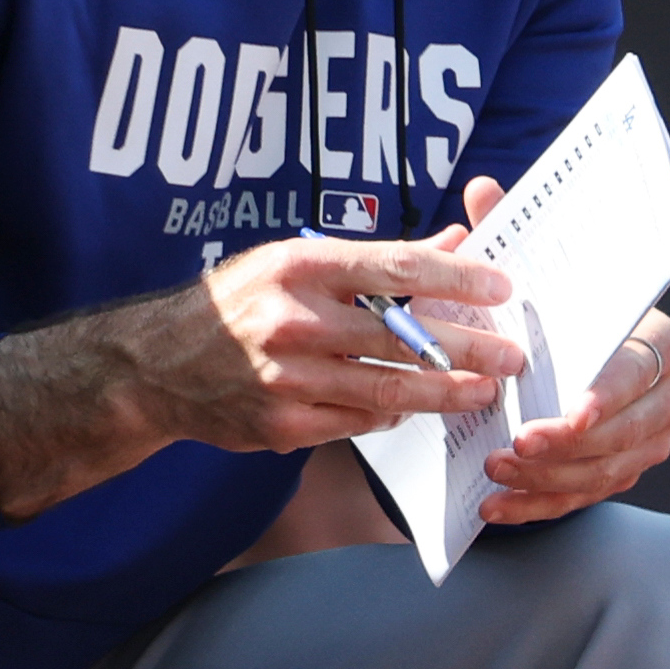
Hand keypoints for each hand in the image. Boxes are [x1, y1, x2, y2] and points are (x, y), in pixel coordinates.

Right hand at [0, 234, 523, 520]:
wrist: (157, 364)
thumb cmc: (239, 300)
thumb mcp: (296, 261)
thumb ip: (377, 260)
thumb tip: (455, 241)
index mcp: (299, 266)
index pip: (394, 268)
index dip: (456, 278)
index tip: (502, 286)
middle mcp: (294, 321)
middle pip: (402, 338)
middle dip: (467, 348)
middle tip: (512, 355)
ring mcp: (288, 379)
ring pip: (387, 390)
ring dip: (444, 393)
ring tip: (483, 391)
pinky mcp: (284, 426)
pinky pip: (357, 424)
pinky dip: (392, 416)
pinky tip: (417, 409)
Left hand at [454, 172, 669, 525]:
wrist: (580, 354)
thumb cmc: (562, 312)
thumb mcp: (537, 273)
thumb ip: (513, 234)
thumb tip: (484, 189)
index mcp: (659, 341)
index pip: (638, 371)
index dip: (608, 394)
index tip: (573, 411)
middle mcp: (666, 395)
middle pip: (625, 433)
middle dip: (568, 445)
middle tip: (516, 444)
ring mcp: (648, 441)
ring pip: (603, 472)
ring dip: (548, 477)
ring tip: (497, 470)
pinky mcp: (622, 473)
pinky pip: (584, 498)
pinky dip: (540, 505)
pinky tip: (498, 506)